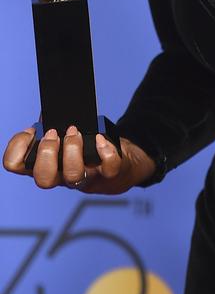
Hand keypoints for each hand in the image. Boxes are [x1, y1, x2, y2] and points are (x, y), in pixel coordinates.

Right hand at [3, 124, 156, 193]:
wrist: (119, 169)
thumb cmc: (86, 149)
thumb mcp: (62, 138)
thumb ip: (51, 127)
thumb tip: (47, 114)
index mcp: (45, 164)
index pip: (16, 165)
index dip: (16, 149)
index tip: (31, 132)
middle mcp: (62, 175)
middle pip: (43, 179)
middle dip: (46, 153)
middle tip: (54, 134)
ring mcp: (86, 177)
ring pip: (73, 176)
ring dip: (72, 150)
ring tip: (75, 132)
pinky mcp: (110, 173)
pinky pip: (108, 167)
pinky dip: (106, 151)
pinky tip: (102, 139)